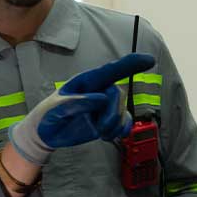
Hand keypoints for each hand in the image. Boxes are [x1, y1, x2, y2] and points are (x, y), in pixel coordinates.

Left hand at [9, 53, 155, 164]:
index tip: (149, 60)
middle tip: (98, 128)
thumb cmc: (49, 114)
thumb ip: (79, 102)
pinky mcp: (107, 120)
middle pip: (117, 95)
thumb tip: (101, 99)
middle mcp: (99, 90)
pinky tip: (109, 136)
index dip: (130, 64)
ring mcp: (105, 106)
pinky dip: (120, 130)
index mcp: (87, 81)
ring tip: (99, 132)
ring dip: (113, 125)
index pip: (111, 70)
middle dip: (111, 114)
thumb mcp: (58, 107)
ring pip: (122, 111)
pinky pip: (125, 123)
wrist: (47, 132)